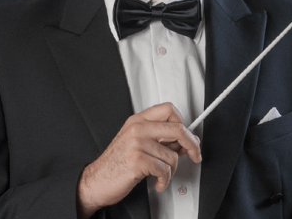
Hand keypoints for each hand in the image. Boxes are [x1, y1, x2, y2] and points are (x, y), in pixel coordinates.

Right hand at [76, 102, 201, 217]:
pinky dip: (164, 180)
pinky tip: (157, 182)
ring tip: (162, 176)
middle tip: (195, 155)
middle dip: (192, 144)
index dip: (183, 122)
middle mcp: (137, 128)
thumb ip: (160, 140)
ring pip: (172, 155)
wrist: (96, 180)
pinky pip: (164, 169)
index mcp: (138, 121)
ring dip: (171, 171)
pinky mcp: (137, 160)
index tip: (189, 136)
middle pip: (177, 128)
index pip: (168, 109)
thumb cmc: (116, 164)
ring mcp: (137, 143)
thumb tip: (187, 141)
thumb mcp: (137, 145)